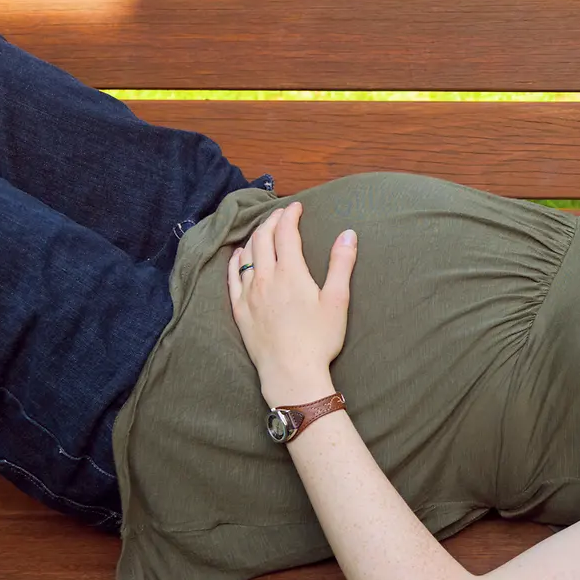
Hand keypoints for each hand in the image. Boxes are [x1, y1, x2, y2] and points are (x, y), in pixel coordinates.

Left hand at [228, 201, 357, 401]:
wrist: (291, 373)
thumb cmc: (319, 339)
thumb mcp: (337, 301)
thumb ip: (341, 264)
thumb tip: (348, 233)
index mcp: (290, 273)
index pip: (286, 232)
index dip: (290, 215)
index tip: (296, 206)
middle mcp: (265, 278)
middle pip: (263, 238)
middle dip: (271, 220)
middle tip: (281, 214)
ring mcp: (248, 294)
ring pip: (246, 254)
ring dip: (255, 237)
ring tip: (264, 230)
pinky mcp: (239, 310)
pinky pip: (232, 277)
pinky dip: (236, 260)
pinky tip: (239, 255)